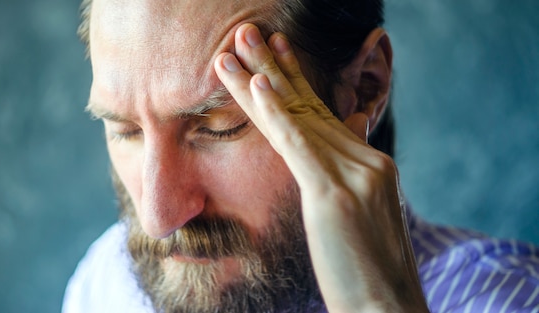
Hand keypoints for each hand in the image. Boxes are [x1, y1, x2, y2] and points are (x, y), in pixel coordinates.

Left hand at [214, 23, 428, 311]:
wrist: (388, 309)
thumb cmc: (367, 272)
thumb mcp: (360, 216)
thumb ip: (346, 175)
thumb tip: (337, 145)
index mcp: (371, 165)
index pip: (324, 114)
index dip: (296, 82)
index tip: (276, 54)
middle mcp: (367, 161)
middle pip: (309, 106)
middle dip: (274, 67)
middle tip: (248, 33)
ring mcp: (356, 173)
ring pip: (297, 117)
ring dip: (261, 79)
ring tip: (234, 46)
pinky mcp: (336, 193)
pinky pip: (299, 143)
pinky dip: (275, 111)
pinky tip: (257, 84)